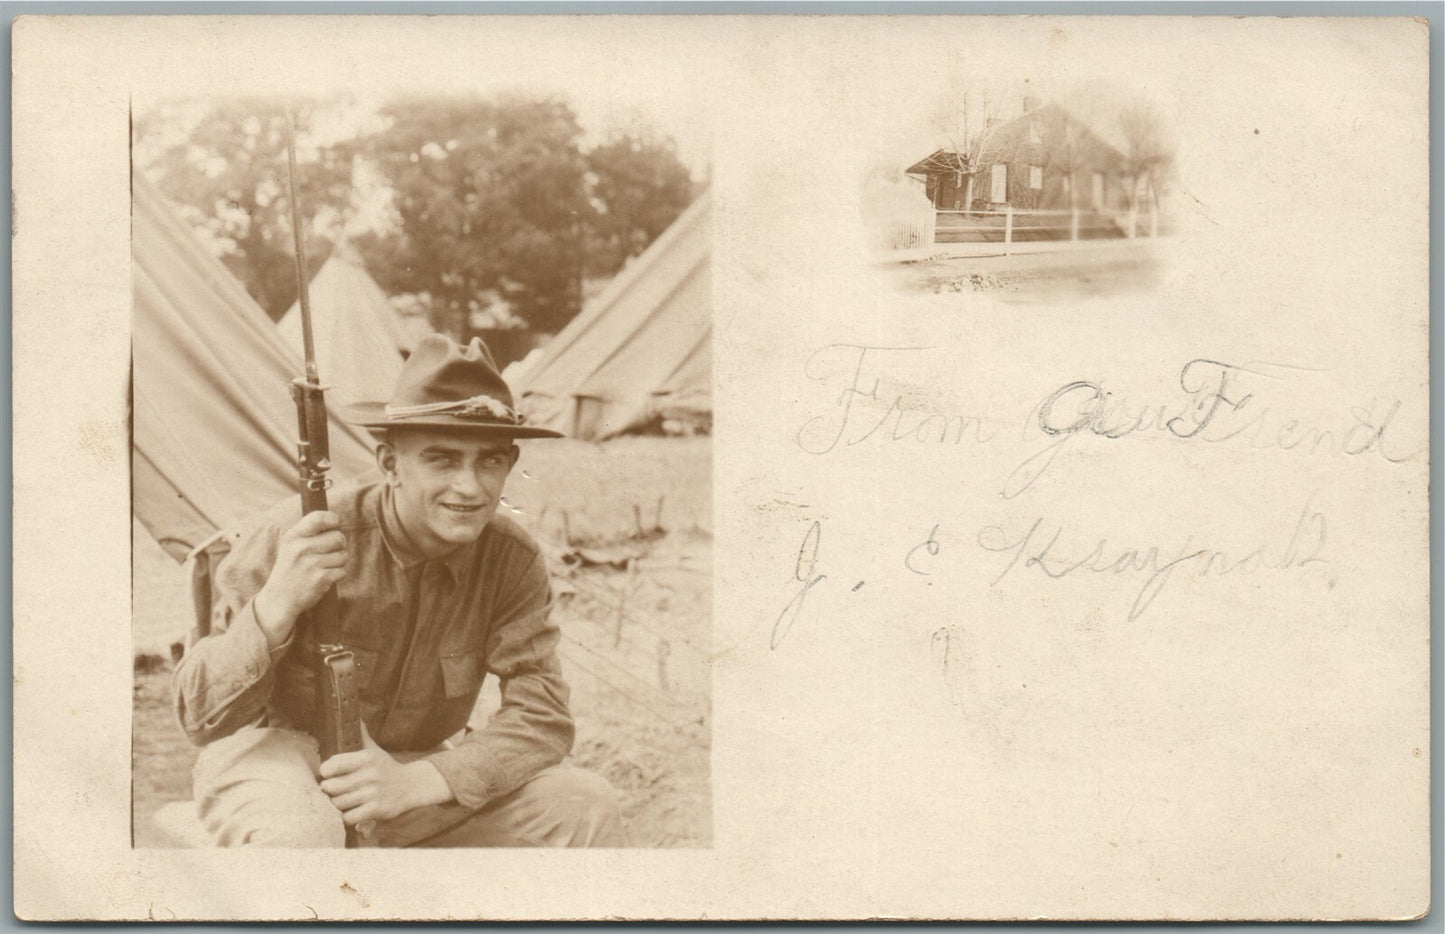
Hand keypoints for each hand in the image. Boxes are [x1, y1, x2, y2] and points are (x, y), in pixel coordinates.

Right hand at [253, 510, 346, 646]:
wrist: (279, 599)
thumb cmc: (290, 569)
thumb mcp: (291, 546)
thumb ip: (309, 532)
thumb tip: (336, 520)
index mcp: (293, 537)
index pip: (319, 517)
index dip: (333, 519)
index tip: (335, 524)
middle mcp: (301, 548)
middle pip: (338, 537)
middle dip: (340, 545)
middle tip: (330, 552)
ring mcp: (311, 564)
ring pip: (343, 555)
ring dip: (339, 562)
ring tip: (324, 567)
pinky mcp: (320, 579)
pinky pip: (342, 571)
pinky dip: (337, 575)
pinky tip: (324, 578)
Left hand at [318, 723, 453, 825]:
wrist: (411, 786)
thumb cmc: (386, 768)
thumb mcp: (375, 750)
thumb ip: (361, 736)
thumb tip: (355, 718)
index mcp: (367, 757)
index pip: (334, 764)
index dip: (325, 771)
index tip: (327, 773)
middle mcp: (370, 774)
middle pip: (332, 787)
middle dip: (329, 790)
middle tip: (332, 789)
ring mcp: (374, 793)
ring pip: (339, 803)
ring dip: (337, 804)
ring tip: (342, 800)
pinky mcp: (378, 809)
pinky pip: (350, 817)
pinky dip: (348, 816)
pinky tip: (352, 810)